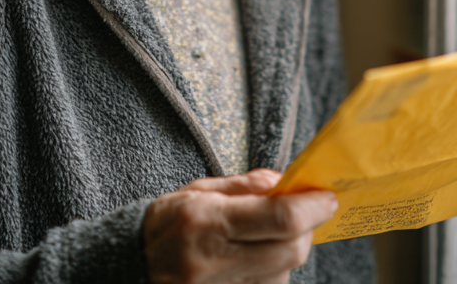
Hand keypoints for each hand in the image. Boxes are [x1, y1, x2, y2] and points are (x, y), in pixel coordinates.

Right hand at [143, 168, 337, 283]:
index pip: (280, 218)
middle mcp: (214, 261)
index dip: (313, 207)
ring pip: (283, 273)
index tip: (327, 197)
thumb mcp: (197, 191)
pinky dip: (273, 273)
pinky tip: (253, 261)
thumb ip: (245, 187)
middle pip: (290, 250)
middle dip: (306, 229)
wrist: (129, 269)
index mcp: (207, 221)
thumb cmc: (165, 226)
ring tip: (262, 239)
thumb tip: (286, 183)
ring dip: (287, 252)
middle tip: (303, 212)